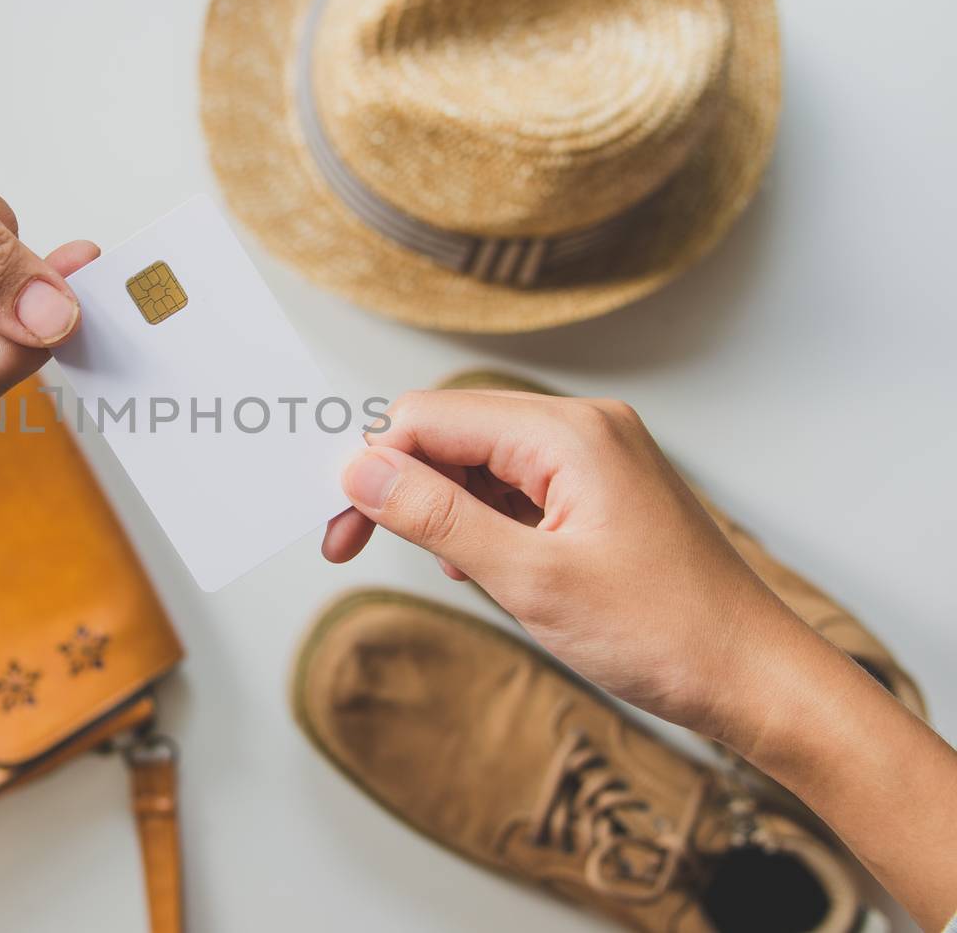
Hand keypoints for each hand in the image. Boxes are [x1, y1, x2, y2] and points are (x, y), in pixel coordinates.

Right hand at [325, 388, 956, 929]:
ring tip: (445, 570)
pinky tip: (481, 565)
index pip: (431, 417)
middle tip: (349, 547)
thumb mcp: (530, 580)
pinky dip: (484, 521)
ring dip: (442, 508)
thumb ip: (436, 516)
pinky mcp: (602, 492)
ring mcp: (598, 457)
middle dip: (399, 486)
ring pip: (481, 460)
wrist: (758, 680)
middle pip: (452, 431)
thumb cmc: (663, 633)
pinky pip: (516, 486)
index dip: (373, 468)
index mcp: (569, 432)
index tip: (338, 531)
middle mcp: (584, 428)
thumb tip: (359, 468)